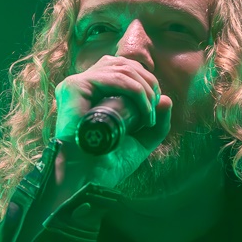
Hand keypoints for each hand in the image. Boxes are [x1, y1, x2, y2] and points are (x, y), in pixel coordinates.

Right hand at [53, 55, 171, 188]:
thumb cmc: (108, 163)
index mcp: (92, 93)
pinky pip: (113, 77)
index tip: (155, 107)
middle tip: (155, 109)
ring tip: (150, 115)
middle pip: (123, 64)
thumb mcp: (139, 142)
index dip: (144, 81)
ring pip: (121, 69)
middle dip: (148, 82)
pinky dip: (135, 91)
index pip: (122, 69)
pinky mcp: (74, 87)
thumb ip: (156, 124)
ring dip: (145, 89)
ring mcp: (76, 85)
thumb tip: (167, 99)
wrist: (89, 177)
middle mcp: (83, 85)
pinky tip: (144, 112)